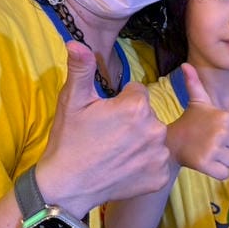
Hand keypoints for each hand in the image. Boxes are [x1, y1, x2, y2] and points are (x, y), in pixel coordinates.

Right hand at [37, 41, 171, 216]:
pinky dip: (145, 165)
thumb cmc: (69, 140)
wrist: (67, 186)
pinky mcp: (160, 177)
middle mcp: (155, 129)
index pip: (137, 92)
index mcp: (136, 106)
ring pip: (153, 138)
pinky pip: (157, 162)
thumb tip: (77, 41)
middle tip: (107, 137)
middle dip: (132, 121)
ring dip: (140, 142)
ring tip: (115, 153)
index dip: (119, 103)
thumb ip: (81, 68)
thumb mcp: (72, 101)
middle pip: (147, 114)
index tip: (104, 117)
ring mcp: (159, 156)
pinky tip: (124, 168)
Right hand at [167, 63, 228, 178]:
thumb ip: (195, 83)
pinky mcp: (206, 164)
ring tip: (211, 154)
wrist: (171, 142)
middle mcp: (221, 132)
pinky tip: (207, 164)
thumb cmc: (189, 121)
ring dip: (225, 162)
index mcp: (224, 117)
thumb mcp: (197, 101)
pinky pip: (225, 174)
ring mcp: (213, 149)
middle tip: (216, 147)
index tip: (219, 135)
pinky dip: (218, 172)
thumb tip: (185, 65)